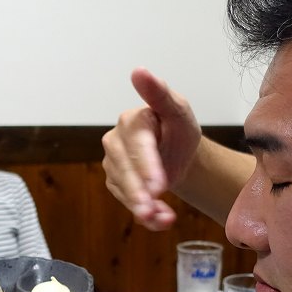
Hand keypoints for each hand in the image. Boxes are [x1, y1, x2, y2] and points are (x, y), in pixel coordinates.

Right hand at [101, 67, 201, 229]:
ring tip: (162, 220)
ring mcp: (113, 162)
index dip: (147, 166)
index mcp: (132, 120)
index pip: (138, 145)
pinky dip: (144, 214)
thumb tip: (138, 71)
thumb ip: (160, 94)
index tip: (159, 187)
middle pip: (124, 170)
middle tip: (153, 211)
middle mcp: (116, 141)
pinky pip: (125, 200)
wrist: (178, 154)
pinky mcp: (115, 181)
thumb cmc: (179, 130)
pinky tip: (160, 220)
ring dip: (141, 207)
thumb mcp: (179, 111)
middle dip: (140, 192)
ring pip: (123, 188)